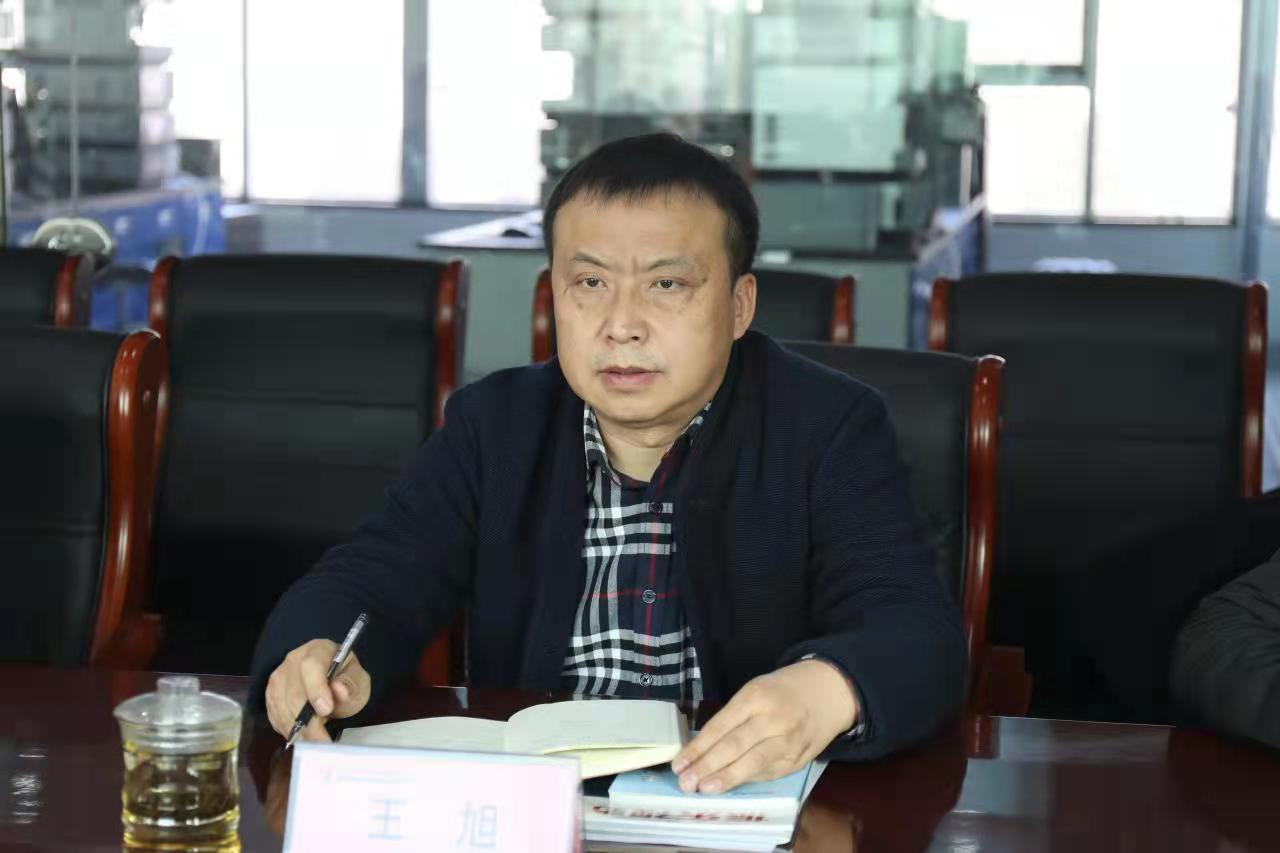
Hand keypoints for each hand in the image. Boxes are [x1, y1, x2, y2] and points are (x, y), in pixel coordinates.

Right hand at [264, 639, 371, 741]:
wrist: (333, 682)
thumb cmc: (346, 680)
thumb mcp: (358, 681)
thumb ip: (351, 685)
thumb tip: (339, 690)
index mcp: (318, 650)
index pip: (311, 665)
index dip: (316, 689)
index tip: (326, 710)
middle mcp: (293, 661)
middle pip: (294, 692)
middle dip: (308, 721)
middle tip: (323, 740)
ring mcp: (279, 678)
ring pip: (282, 708)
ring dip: (299, 729)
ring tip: (317, 741)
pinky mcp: (271, 696)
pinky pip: (276, 717)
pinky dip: (289, 730)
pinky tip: (304, 737)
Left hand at [671, 659, 856, 793]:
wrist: (828, 691)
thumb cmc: (781, 691)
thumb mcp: (755, 691)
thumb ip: (732, 717)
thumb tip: (701, 749)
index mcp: (755, 697)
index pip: (720, 726)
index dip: (698, 747)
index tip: (679, 764)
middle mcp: (772, 719)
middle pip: (734, 746)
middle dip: (707, 766)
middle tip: (686, 783)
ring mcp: (788, 740)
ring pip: (753, 763)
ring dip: (726, 778)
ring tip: (704, 789)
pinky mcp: (799, 758)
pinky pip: (769, 772)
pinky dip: (748, 780)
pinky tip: (731, 786)